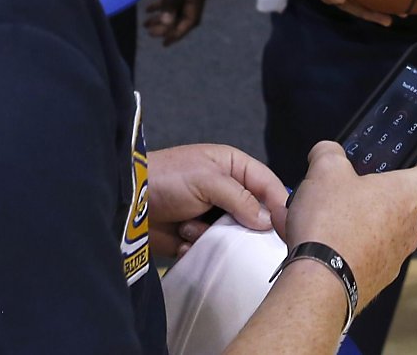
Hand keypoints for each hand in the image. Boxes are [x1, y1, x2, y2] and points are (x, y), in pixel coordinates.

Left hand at [142, 0, 210, 44]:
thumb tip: (167, 24)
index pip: (191, 20)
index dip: (178, 33)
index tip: (164, 42)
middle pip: (183, 16)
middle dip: (167, 27)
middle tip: (150, 33)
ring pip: (176, 9)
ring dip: (163, 18)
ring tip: (147, 24)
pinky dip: (161, 6)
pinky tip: (148, 10)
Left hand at [148, 142, 289, 261]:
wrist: (129, 203)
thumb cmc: (169, 179)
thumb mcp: (208, 180)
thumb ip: (241, 198)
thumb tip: (267, 221)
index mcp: (234, 167)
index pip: (267, 184)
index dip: (279, 204)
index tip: (287, 228)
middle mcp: (227, 191)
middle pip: (255, 214)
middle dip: (245, 226)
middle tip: (234, 231)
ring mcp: (212, 215)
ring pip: (234, 235)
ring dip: (215, 235)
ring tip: (192, 226)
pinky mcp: (197, 236)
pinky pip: (213, 248)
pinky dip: (198, 245)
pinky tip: (182, 237)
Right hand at [282, 142, 416, 300]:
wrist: (319, 285)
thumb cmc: (331, 227)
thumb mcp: (324, 171)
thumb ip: (329, 153)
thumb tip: (327, 153)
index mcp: (407, 194)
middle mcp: (409, 228)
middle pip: (402, 201)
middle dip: (375, 193)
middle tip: (347, 188)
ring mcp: (395, 257)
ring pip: (382, 229)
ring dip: (359, 221)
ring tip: (325, 217)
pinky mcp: (377, 278)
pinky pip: (366, 253)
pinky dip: (348, 246)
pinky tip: (321, 241)